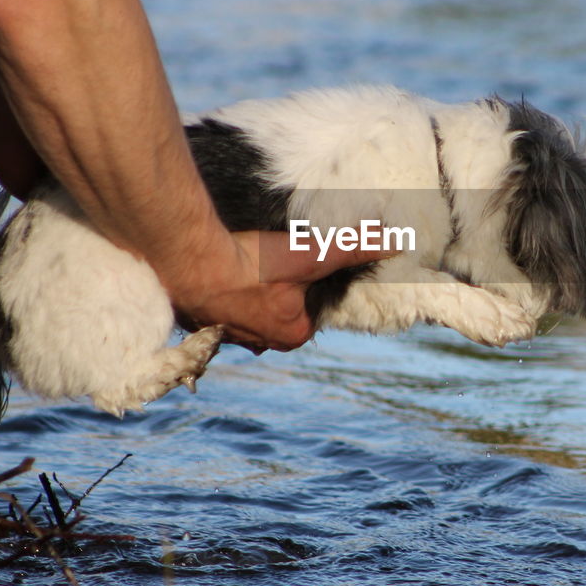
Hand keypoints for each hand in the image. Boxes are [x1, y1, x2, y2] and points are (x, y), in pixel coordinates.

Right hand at [173, 231, 393, 352]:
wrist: (191, 264)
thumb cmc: (254, 265)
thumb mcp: (311, 254)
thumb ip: (352, 249)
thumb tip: (394, 242)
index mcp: (291, 335)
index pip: (313, 306)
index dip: (310, 279)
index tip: (298, 260)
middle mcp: (260, 343)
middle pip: (282, 309)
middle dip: (280, 288)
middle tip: (271, 260)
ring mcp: (227, 334)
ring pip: (249, 310)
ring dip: (249, 291)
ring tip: (246, 264)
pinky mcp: (199, 321)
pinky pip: (219, 306)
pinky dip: (222, 291)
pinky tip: (220, 271)